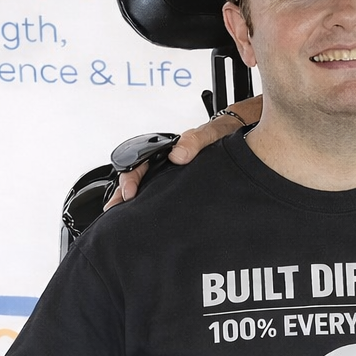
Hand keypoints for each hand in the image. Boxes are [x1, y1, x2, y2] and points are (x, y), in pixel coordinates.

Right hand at [104, 115, 245, 208]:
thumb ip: (195, 140)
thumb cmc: (223, 134)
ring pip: (145, 190)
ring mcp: (171, 176)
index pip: (138, 164)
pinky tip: (145, 221)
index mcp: (166, 149)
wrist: (241, 139)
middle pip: (136, 180)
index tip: (130, 194)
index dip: (130, 179)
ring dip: (131, 205)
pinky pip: (160, 197)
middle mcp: (165, 163)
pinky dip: (149, 208)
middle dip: (121, 196)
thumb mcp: (210, 134)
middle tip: (114, 212)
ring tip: (119, 221)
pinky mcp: (179, 187)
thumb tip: (177, 155)